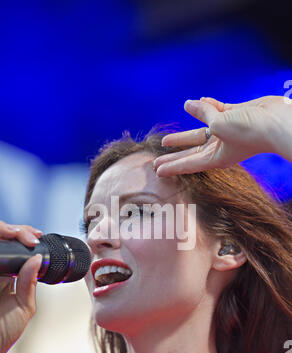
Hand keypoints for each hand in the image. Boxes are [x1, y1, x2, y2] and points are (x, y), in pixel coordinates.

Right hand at [0, 221, 42, 352]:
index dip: (24, 237)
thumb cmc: (2, 333)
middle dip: (16, 230)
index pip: (15, 248)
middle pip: (1, 237)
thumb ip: (29, 283)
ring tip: (16, 233)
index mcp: (6, 276)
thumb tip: (36, 260)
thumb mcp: (24, 307)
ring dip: (1, 229)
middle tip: (30, 235)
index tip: (37, 237)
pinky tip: (1, 239)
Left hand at [153, 95, 291, 175]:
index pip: (189, 164)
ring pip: (200, 132)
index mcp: (217, 157)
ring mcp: (228, 131)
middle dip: (173, 157)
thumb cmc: (249, 130)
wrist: (276, 120)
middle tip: (155, 163)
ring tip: (165, 140)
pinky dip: (207, 106)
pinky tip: (196, 101)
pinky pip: (217, 111)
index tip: (157, 171)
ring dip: (183, 135)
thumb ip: (204, 114)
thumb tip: (191, 103)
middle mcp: (221, 146)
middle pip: (191, 152)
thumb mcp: (220, 124)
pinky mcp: (236, 116)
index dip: (171, 166)